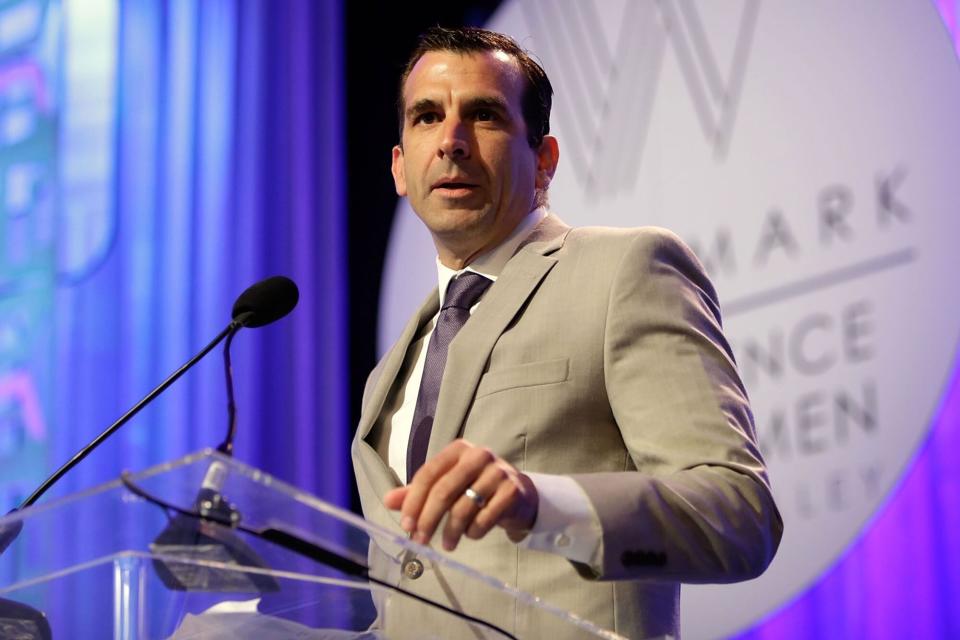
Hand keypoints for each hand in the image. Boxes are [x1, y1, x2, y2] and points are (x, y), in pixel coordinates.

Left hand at [383, 439, 537, 550]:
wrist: (518, 494)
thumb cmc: (476, 488)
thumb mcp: (446, 486)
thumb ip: (417, 493)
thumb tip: (388, 501)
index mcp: (458, 450)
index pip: (428, 474)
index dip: (414, 500)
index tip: (406, 524)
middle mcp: (478, 455)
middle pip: (444, 490)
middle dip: (428, 519)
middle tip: (419, 539)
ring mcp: (498, 472)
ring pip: (464, 507)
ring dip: (451, 531)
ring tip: (447, 544)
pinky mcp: (512, 491)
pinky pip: (485, 518)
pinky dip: (474, 531)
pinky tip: (472, 534)